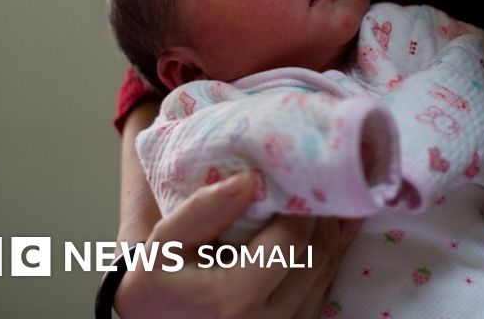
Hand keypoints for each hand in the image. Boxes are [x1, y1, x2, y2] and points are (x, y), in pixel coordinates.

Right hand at [114, 172, 345, 318]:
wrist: (157, 318)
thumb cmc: (158, 280)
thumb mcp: (165, 241)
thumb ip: (204, 210)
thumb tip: (249, 179)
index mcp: (234, 300)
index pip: (292, 240)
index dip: (300, 205)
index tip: (294, 179)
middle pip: (317, 255)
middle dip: (317, 216)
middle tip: (308, 185)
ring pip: (326, 272)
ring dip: (325, 235)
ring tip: (310, 205)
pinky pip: (322, 289)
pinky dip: (322, 257)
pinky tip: (311, 233)